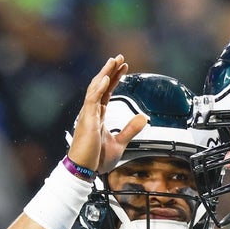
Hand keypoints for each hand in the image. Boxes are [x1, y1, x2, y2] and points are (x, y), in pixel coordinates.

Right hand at [67, 54, 148, 174]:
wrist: (85, 171)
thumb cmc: (97, 159)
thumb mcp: (119, 143)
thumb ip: (130, 129)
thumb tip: (144, 118)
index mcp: (98, 116)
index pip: (106, 92)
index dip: (115, 79)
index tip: (123, 68)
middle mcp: (91, 112)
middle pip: (101, 85)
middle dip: (110, 70)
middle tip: (120, 57)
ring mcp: (88, 115)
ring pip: (96, 88)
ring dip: (105, 73)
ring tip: (114, 61)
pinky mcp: (87, 120)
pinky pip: (92, 100)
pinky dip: (100, 87)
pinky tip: (106, 78)